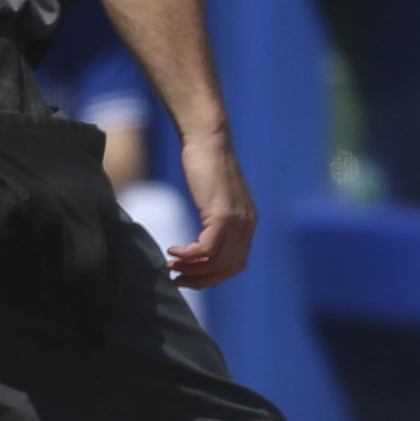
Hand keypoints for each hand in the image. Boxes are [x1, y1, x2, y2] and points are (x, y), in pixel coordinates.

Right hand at [170, 129, 256, 288]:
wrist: (208, 141)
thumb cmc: (206, 165)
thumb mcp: (217, 198)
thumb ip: (218, 219)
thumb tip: (205, 242)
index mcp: (248, 224)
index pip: (235, 265)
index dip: (211, 277)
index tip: (189, 277)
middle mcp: (247, 226)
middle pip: (226, 269)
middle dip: (199, 279)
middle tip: (177, 278)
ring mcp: (236, 221)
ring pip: (215, 262)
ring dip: (190, 269)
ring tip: (171, 266)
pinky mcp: (222, 215)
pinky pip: (205, 249)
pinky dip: (187, 255)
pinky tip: (173, 251)